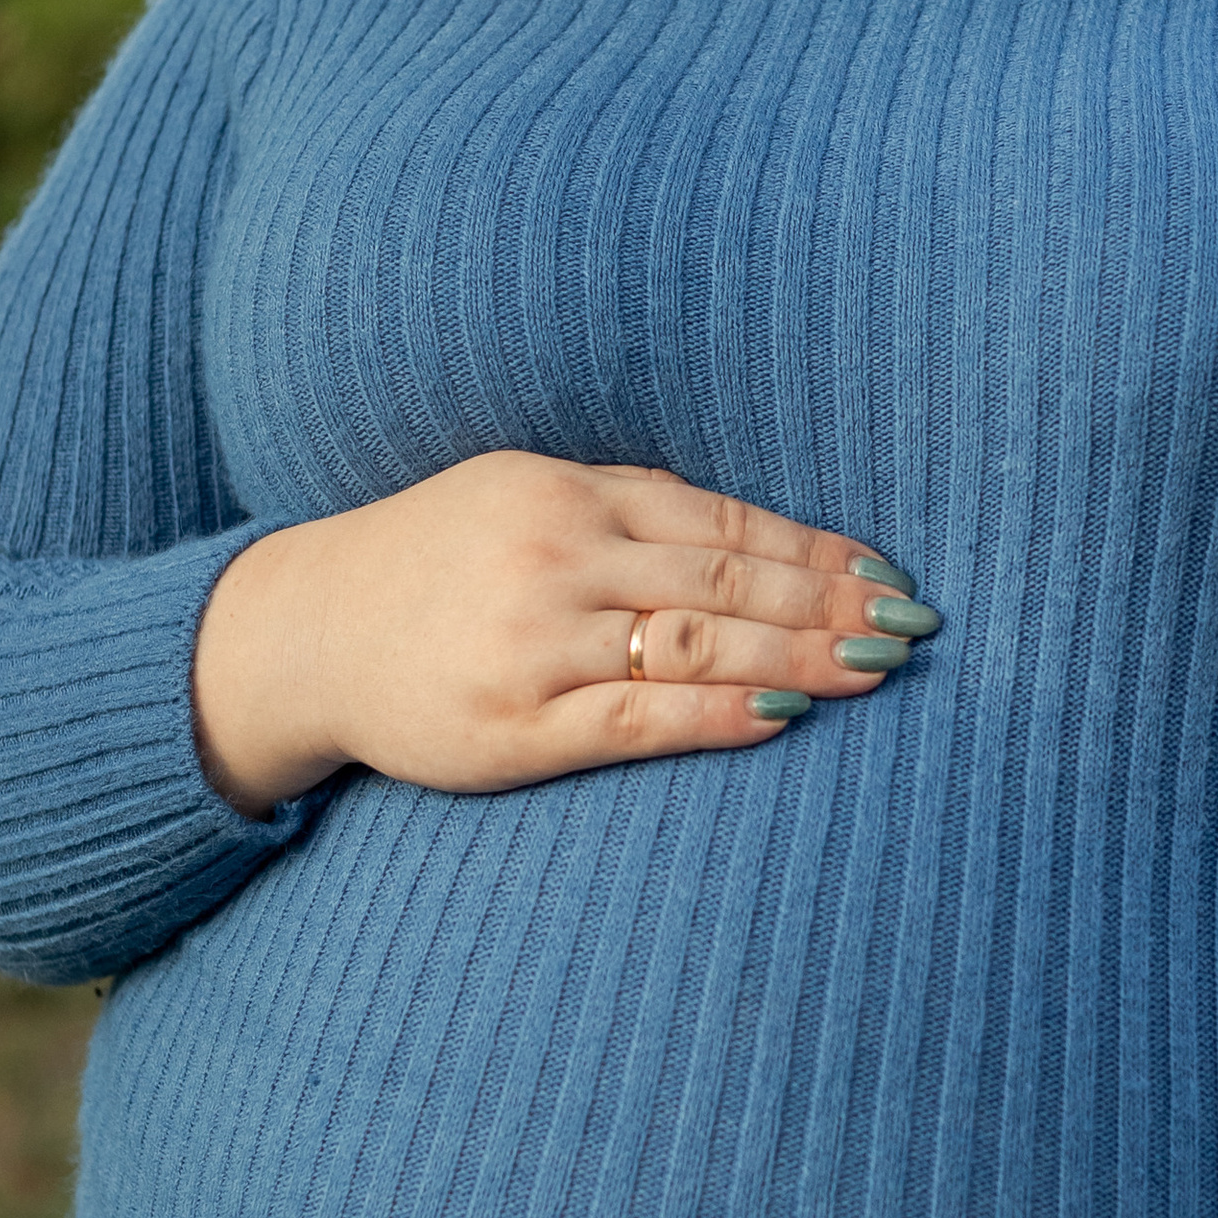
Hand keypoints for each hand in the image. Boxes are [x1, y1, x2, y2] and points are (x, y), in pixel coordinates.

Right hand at [191, 452, 934, 812]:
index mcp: (568, 492)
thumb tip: (761, 542)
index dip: (812, 550)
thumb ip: (628, 510)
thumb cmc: (435, 565)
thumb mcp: (522, 498)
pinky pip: (636, 719)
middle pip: (721, 580)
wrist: (308, 630)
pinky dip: (718, 715)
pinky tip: (783, 714)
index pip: (720, 521)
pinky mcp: (513, 725)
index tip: (887, 574)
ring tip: (873, 668)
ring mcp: (535, 643)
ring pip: (692, 646)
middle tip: (909, 626)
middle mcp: (556, 556)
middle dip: (826, 603)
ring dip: (796, 655)